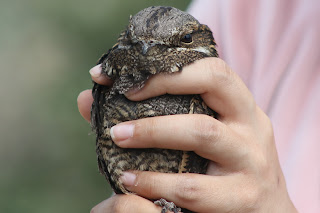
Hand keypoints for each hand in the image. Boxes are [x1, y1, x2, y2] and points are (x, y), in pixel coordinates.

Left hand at [78, 58, 296, 211]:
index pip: (210, 69)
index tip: (125, 79)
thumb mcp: (205, 136)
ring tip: (118, 139)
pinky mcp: (244, 197)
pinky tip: (131, 183)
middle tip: (121, 107)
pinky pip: (193, 187)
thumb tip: (88, 100)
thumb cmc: (224, 167)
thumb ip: (155, 116)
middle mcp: (252, 127)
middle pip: (211, 86)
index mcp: (241, 107)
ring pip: (201, 131)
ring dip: (152, 132)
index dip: (168, 68)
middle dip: (160, 89)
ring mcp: (252, 161)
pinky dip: (157, 182)